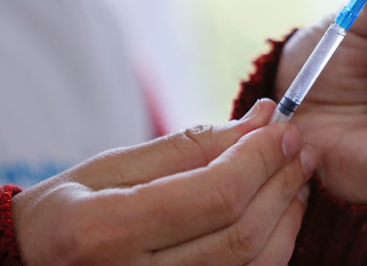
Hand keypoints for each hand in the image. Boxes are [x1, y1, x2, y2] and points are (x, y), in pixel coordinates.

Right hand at [12, 99, 318, 264]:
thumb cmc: (66, 213)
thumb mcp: (111, 167)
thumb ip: (188, 146)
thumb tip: (259, 118)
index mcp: (104, 232)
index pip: (215, 195)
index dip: (260, 158)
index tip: (284, 127)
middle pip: (243, 234)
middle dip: (282, 182)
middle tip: (300, 146)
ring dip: (288, 215)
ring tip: (295, 175)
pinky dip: (274, 247)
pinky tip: (278, 213)